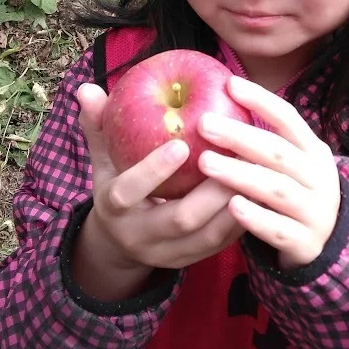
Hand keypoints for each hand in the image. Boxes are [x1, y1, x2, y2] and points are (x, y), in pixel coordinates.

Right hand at [76, 84, 244, 273]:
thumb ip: (98, 125)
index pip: (127, 192)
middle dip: (210, 189)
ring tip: (255, 172)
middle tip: (235, 156)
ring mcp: (169, 255)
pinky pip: (222, 245)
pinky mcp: (193, 261)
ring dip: (234, 205)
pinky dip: (243, 219)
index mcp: (113, 209)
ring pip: (208, 238)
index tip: (181, 143)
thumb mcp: (102, 158)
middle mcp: (139, 237)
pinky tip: (262, 192)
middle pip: (179, 220)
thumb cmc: (117, 184)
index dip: (153, 170)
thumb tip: (86, 88)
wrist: (122, 242)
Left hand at [197, 76, 340, 269]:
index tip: (229, 84)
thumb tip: (222, 97)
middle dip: (239, 136)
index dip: (260, 100)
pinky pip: (279, 229)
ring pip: (276, 189)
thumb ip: (265, 140)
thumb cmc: (295, 192)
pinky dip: (256, 217)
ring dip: (240, 174)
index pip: (289, 118)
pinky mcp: (306, 243)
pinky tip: (232, 205)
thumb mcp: (292, 163)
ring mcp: (315, 211)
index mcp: (313, 150)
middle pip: (277, 152)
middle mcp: (318, 177)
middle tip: (203, 124)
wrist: (329, 243)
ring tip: (205, 163)